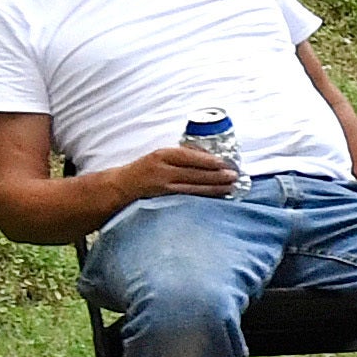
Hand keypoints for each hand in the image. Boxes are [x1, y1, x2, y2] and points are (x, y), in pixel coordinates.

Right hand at [116, 143, 238, 207]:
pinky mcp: (165, 200)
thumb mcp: (160, 156)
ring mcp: (163, 187)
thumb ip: (182, 155)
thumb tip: (208, 156)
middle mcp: (162, 171)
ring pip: (193, 188)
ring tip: (230, 187)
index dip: (207, 160)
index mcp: (162, 156)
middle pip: (193, 174)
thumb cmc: (145, 168)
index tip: (224, 163)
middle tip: (234, 176)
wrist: (122, 186)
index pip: (188, 157)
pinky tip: (215, 197)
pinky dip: (203, 198)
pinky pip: (187, 199)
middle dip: (216, 176)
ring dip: (213, 188)